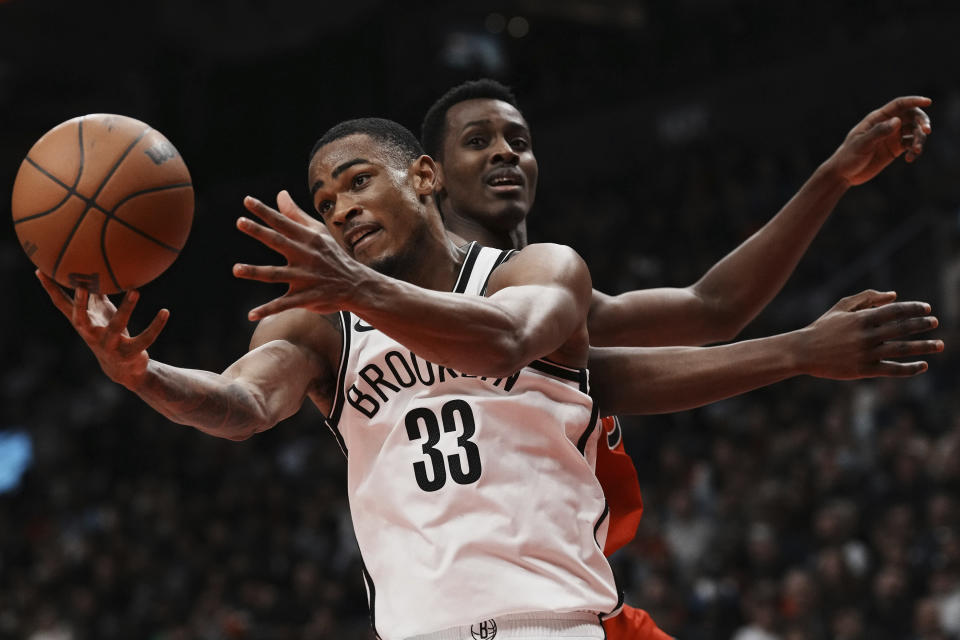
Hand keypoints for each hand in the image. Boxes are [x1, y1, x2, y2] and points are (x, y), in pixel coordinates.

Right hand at [36, 270, 168, 388]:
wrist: (123, 369)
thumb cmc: (110, 334)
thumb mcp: (101, 314)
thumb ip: (96, 295)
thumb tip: (92, 268)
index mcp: (84, 323)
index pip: (62, 305)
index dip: (51, 289)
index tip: (40, 270)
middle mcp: (92, 335)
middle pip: (81, 319)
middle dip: (80, 304)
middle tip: (82, 285)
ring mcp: (110, 345)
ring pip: (117, 327)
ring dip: (126, 309)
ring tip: (136, 291)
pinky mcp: (129, 353)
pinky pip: (145, 338)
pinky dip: (156, 325)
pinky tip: (165, 311)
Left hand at [233, 190, 363, 319]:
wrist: (356, 285)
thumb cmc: (332, 255)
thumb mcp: (318, 233)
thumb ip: (296, 215)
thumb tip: (280, 194)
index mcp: (307, 239)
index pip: (283, 222)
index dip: (265, 212)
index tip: (247, 201)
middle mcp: (305, 256)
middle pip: (278, 242)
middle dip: (259, 232)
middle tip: (240, 222)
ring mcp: (304, 278)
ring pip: (276, 274)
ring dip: (256, 271)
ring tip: (236, 269)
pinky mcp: (305, 297)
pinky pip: (283, 304)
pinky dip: (268, 310)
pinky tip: (251, 314)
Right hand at [798, 289, 942, 378]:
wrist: (803, 352)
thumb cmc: (823, 327)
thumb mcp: (841, 307)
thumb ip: (867, 298)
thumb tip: (894, 295)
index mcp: (862, 318)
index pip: (895, 310)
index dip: (914, 308)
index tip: (927, 308)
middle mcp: (866, 335)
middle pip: (902, 328)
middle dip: (922, 325)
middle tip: (935, 323)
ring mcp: (866, 353)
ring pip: (902, 349)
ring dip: (924, 347)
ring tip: (940, 345)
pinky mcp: (864, 370)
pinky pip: (893, 370)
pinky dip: (910, 368)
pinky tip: (923, 365)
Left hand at [825, 96, 931, 185]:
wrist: (843, 174)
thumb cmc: (848, 156)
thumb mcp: (862, 144)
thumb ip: (878, 132)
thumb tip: (897, 121)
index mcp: (877, 118)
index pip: (899, 105)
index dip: (914, 101)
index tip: (928, 102)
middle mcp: (887, 125)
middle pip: (911, 116)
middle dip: (921, 121)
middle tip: (926, 131)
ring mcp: (892, 137)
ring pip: (914, 131)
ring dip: (920, 139)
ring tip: (916, 150)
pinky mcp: (894, 149)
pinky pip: (911, 145)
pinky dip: (915, 150)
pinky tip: (910, 159)